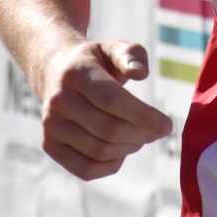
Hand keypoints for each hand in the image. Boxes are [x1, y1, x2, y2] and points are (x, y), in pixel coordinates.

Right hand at [34, 40, 172, 179]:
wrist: (55, 71)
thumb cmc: (95, 62)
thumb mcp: (113, 48)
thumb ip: (132, 55)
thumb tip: (141, 73)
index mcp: (75, 74)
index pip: (113, 101)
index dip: (143, 116)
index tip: (166, 124)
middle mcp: (58, 101)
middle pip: (109, 130)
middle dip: (142, 134)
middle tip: (158, 131)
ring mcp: (51, 125)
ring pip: (100, 151)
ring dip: (130, 148)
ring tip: (140, 136)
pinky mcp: (50, 146)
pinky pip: (87, 169)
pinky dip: (112, 165)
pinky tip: (121, 149)